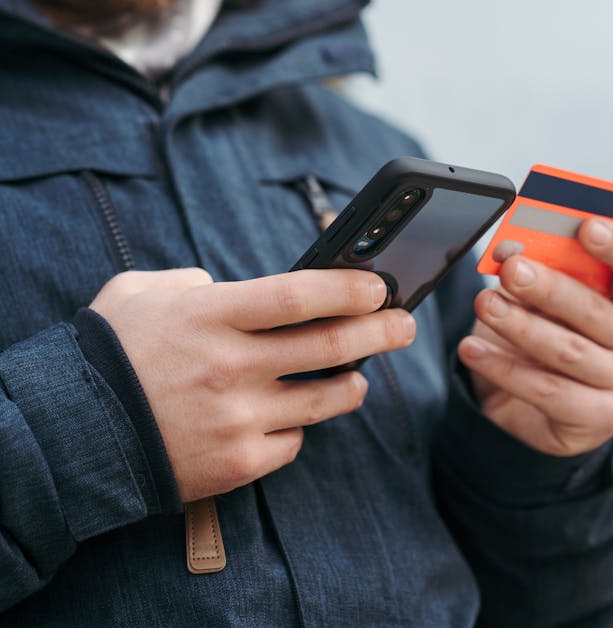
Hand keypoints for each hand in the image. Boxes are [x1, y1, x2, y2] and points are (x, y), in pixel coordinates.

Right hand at [90, 267, 415, 500]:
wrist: (74, 433)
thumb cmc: (110, 354)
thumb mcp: (144, 292)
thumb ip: (196, 281)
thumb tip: (230, 287)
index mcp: (211, 316)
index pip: (299, 295)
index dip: (348, 287)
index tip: (379, 283)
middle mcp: (231, 366)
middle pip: (328, 346)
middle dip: (380, 331)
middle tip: (404, 323)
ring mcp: (237, 418)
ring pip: (323, 400)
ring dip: (353, 382)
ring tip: (362, 372)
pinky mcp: (236, 463)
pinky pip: (291, 443)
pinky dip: (300, 427)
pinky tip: (297, 414)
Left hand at [457, 219, 612, 455]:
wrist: (520, 403)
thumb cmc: (537, 333)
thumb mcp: (536, 300)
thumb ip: (534, 273)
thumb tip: (511, 249)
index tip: (586, 226)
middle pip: (595, 310)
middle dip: (549, 287)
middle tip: (511, 269)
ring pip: (568, 351)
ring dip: (520, 326)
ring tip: (484, 305)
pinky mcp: (599, 419)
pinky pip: (548, 391)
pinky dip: (504, 368)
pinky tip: (473, 350)